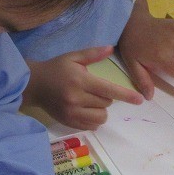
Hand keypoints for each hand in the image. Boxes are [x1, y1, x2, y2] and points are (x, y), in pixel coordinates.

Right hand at [24, 46, 143, 129]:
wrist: (33, 85)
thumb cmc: (55, 68)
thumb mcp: (72, 57)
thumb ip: (92, 54)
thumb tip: (111, 49)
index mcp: (80, 81)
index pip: (108, 90)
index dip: (126, 95)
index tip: (139, 100)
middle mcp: (76, 98)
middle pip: (106, 103)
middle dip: (107, 97)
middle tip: (94, 89)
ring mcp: (72, 113)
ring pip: (101, 116)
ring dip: (101, 110)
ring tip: (92, 102)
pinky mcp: (68, 122)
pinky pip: (91, 125)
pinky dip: (94, 119)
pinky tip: (86, 110)